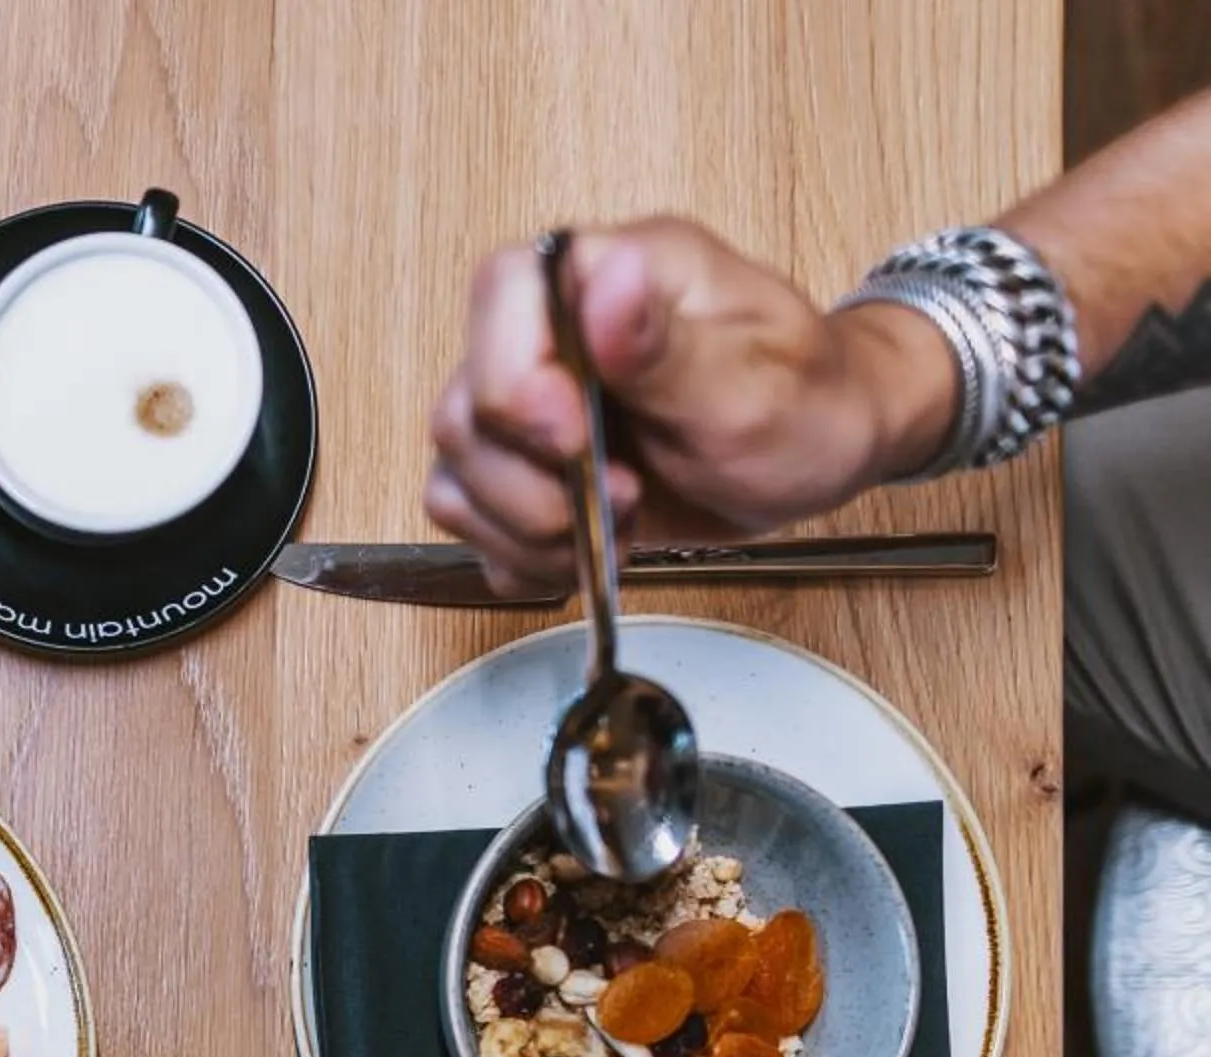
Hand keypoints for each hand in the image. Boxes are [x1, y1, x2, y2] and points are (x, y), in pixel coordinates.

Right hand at [424, 218, 959, 594]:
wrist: (826, 443)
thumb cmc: (810, 399)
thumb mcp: (755, 383)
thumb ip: (668, 345)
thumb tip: (607, 285)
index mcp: (612, 273)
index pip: (502, 291)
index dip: (512, 374)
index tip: (573, 438)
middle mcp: (554, 331)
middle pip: (465, 406)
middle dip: (532, 483)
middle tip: (622, 502)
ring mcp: (531, 402)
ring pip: (457, 472)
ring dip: (527, 530)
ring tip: (614, 534)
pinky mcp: (524, 464)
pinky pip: (471, 519)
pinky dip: (518, 555)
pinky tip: (582, 555)